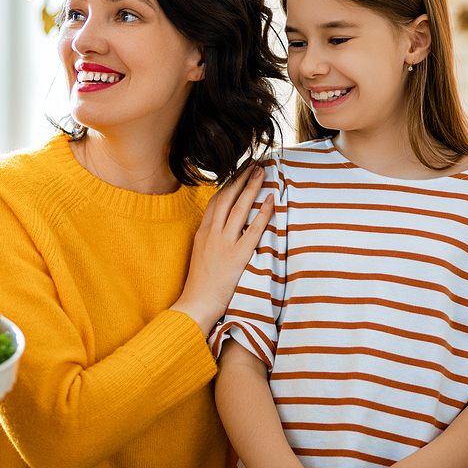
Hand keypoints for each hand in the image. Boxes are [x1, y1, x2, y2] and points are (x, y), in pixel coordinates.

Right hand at [171, 165, 273, 331]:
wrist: (196, 304)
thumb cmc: (199, 285)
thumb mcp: (199, 256)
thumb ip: (208, 240)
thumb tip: (220, 230)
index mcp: (202, 233)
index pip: (215, 201)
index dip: (227, 184)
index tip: (237, 172)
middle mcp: (212, 233)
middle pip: (227, 198)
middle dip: (240, 178)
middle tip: (253, 163)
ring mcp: (224, 243)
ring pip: (239, 208)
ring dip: (252, 187)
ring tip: (263, 171)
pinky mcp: (238, 256)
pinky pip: (253, 229)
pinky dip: (263, 212)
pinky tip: (272, 200)